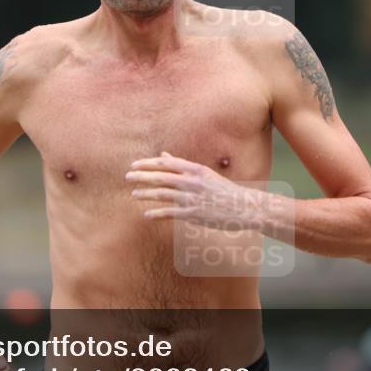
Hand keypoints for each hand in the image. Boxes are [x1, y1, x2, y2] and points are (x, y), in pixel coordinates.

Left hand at [127, 152, 265, 230]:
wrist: (244, 207)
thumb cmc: (223, 190)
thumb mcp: (204, 173)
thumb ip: (182, 165)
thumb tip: (163, 155)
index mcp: (195, 169)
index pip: (165, 163)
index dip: (147, 164)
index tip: (133, 165)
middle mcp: (192, 181)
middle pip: (160, 177)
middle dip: (141, 177)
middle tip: (127, 177)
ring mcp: (192, 198)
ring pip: (162, 194)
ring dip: (145, 194)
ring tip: (134, 194)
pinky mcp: (194, 214)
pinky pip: (170, 213)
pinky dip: (157, 214)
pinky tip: (147, 215)